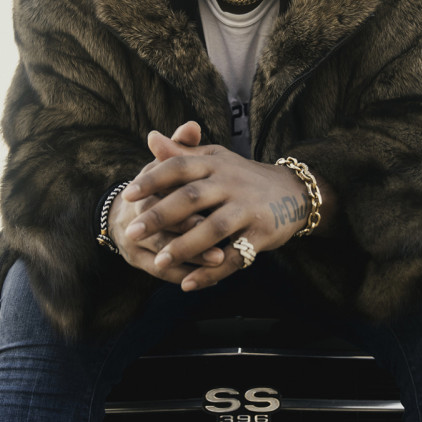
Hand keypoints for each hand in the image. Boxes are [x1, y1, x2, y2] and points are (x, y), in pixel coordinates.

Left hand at [121, 124, 311, 290]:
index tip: (127, 196)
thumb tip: (151, 138)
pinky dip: (211, 273)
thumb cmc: (242, 177)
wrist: (294, 192)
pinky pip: (235, 257)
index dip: (153, 180)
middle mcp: (231, 183)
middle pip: (192, 197)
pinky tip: (188, 283)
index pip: (179, 167)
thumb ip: (182, 154)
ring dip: (184, 247)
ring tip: (159, 262)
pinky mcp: (262, 234)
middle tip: (131, 232)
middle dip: (160, 216)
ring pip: (213, 228)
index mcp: (215, 164)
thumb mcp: (215, 161)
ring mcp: (248, 208)